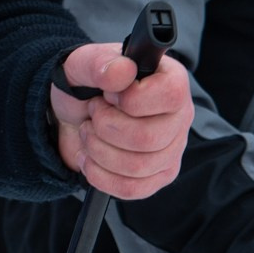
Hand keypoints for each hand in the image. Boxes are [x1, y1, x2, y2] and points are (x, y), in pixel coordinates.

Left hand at [49, 41, 192, 198]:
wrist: (73, 116)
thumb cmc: (85, 85)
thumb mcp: (82, 65)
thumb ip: (100, 63)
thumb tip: (123, 72)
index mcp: (171, 80)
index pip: (169, 96)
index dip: (129, 99)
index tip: (109, 94)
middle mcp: (180, 116)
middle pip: (149, 138)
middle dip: (106, 128)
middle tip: (93, 114)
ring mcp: (172, 149)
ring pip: (138, 167)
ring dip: (98, 151)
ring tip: (89, 133)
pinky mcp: (158, 176)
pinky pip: (132, 189)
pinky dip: (100, 176)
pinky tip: (90, 159)